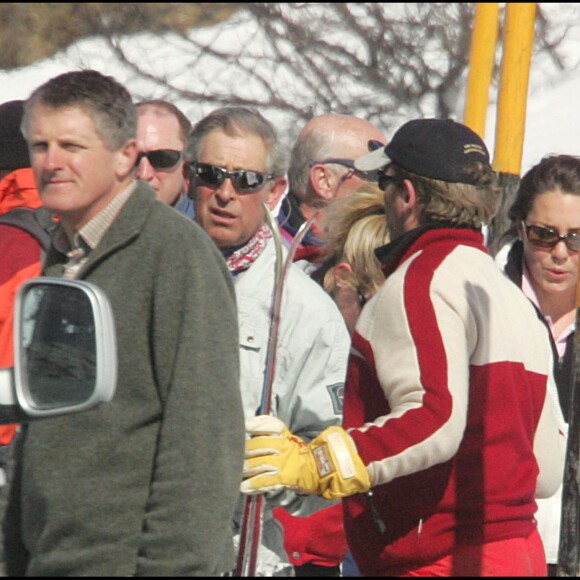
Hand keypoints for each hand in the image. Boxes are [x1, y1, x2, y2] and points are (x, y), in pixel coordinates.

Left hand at [241, 415, 370, 499]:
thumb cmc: (299, 452)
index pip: (267, 423)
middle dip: (242, 451)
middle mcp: (283, 444)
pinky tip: (243, 488)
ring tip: (234, 473)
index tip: (241, 427)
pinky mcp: (284, 476)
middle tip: (230, 455)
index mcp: (284, 432)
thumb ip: (268, 432)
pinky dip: (252, 485)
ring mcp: (283, 461)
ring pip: (258, 463)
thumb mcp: (285, 436)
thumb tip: (246, 430)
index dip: (252, 425)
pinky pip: (264, 480)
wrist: (322, 469)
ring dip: (244, 469)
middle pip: (257, 444)